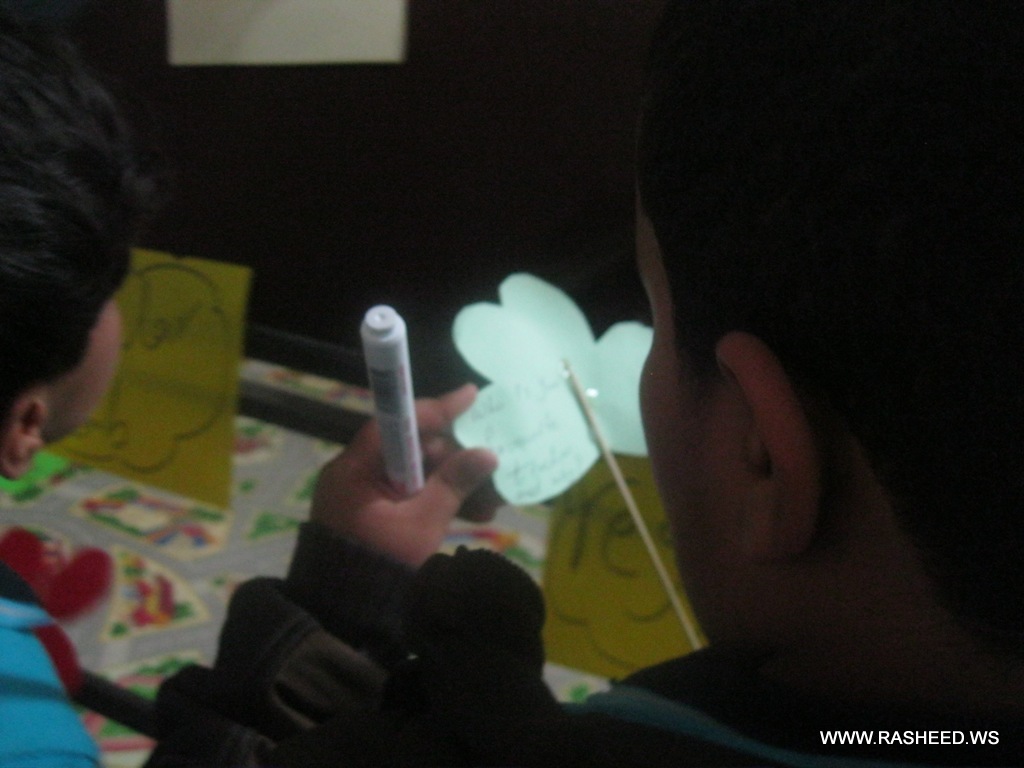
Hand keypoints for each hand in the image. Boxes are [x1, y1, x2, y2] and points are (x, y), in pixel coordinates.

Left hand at [310, 384, 499, 565]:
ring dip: (453, 484)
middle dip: (455, 458)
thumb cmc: (381, 565)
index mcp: (355, 468)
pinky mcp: (373, 514)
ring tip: (490, 502)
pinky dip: (438, 501)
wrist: (345, 617)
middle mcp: (355, 474)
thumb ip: (454, 484)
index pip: (396, 422)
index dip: (436, 408)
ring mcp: (364, 495)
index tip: (470, 396)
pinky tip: (473, 513)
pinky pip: (410, 495)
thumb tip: (488, 453)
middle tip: (490, 467)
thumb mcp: (423, 523)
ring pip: (416, 474)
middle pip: (411, 448)